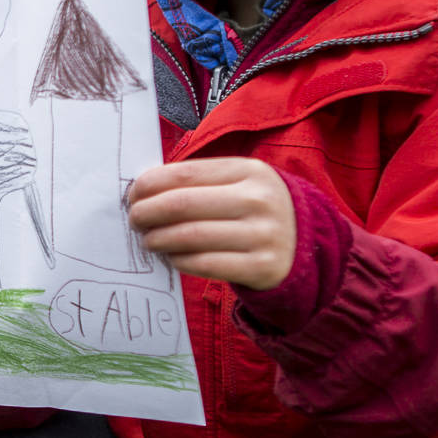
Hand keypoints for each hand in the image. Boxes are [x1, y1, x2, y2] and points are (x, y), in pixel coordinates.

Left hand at [127, 158, 296, 289]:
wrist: (305, 245)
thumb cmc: (255, 211)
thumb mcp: (239, 184)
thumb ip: (199, 182)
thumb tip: (143, 189)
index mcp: (249, 171)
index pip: (185, 174)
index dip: (150, 185)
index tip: (132, 195)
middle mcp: (259, 200)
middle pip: (183, 205)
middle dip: (148, 213)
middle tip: (134, 220)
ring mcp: (264, 234)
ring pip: (191, 236)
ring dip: (159, 239)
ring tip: (148, 240)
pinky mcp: (263, 266)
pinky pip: (206, 264)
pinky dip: (180, 260)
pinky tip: (171, 257)